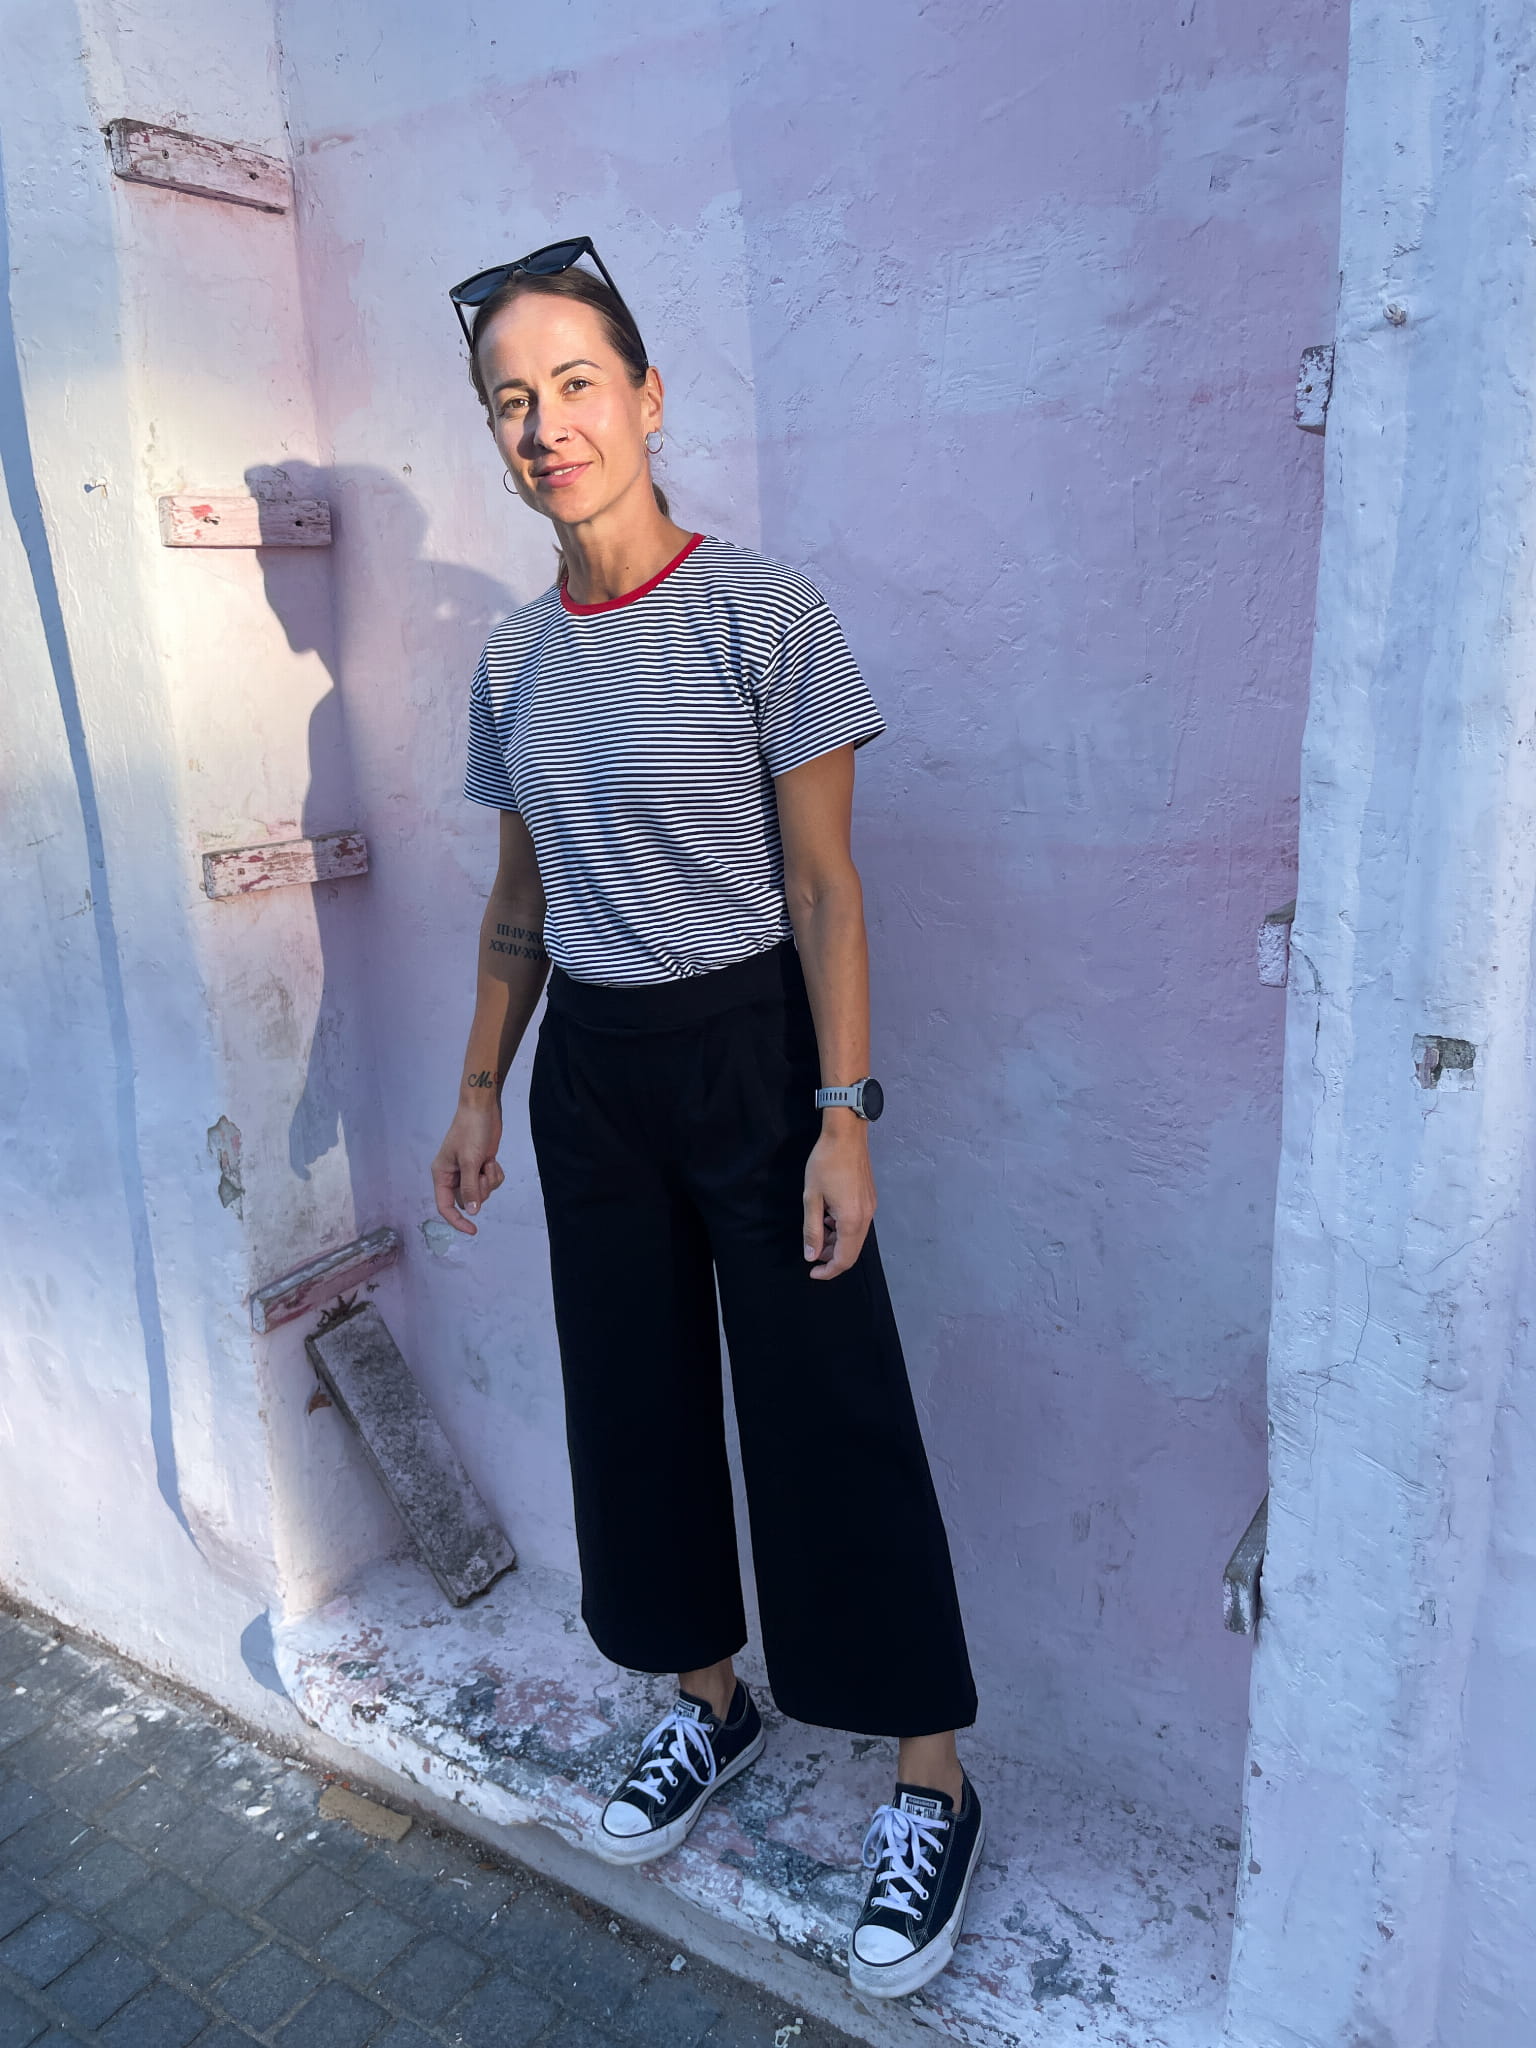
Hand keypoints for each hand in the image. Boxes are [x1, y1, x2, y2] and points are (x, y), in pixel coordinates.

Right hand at [432, 1104, 505, 1235]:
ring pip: (481, 1192)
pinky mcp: (481, 1166)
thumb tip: (472, 1212)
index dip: (457, 1221)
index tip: (473, 1230)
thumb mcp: (470, 1160)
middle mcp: (453, 1176)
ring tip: (487, 1161)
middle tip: (484, 1171)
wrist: (483, 1108)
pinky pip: (491, 1182)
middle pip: (467, 1200)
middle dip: (480, 1189)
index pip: (445, 1206)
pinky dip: (495, 1174)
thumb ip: (470, 1187)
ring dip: (489, 1180)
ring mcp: (468, 1171)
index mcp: (441, 1174)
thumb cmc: (471, 1130)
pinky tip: (492, 1159)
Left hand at [802, 1120, 875, 1279]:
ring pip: (856, 1238)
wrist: (846, 1135)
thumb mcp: (811, 1197)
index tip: (812, 1271)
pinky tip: (829, 1218)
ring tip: (819, 1234)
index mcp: (851, 1220)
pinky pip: (859, 1224)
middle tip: (813, 1255)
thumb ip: (812, 1230)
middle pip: (853, 1252)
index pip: (844, 1259)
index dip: (828, 1271)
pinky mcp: (870, 1199)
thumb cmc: (825, 1162)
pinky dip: (844, 1230)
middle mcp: (866, 1217)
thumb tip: (812, 1255)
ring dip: (838, 1243)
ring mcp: (871, 1208)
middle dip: (833, 1258)